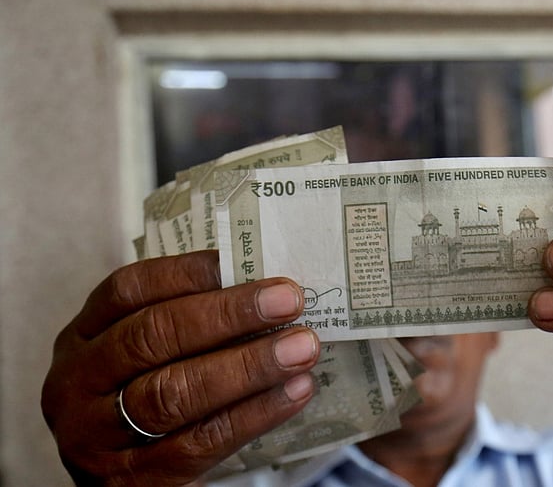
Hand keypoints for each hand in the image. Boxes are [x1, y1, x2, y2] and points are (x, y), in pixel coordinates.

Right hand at [41, 251, 319, 485]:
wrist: (119, 484)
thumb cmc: (144, 399)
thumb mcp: (142, 359)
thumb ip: (186, 324)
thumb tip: (266, 288)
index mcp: (83, 337)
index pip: (130, 289)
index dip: (190, 272)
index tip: (251, 261)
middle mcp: (79, 382)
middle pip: (152, 336)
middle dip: (228, 314)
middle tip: (288, 300)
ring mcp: (98, 435)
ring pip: (174, 392)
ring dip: (248, 366)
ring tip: (302, 347)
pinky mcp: (134, 479)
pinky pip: (201, 442)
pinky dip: (255, 414)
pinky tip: (295, 392)